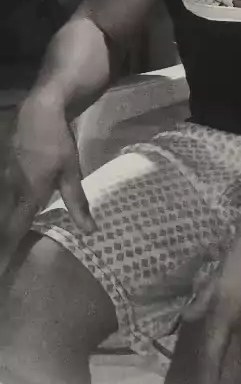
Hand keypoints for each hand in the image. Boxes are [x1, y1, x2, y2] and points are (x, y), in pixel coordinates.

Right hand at [0, 93, 95, 273]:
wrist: (39, 111)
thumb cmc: (57, 144)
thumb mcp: (71, 173)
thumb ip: (77, 204)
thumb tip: (90, 231)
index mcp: (27, 195)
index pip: (13, 232)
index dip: (6, 254)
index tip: (2, 272)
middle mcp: (10, 189)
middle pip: (4, 223)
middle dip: (4, 243)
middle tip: (5, 263)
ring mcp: (5, 177)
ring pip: (3, 208)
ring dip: (6, 225)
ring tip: (9, 243)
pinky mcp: (5, 167)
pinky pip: (4, 193)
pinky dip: (8, 207)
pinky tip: (14, 211)